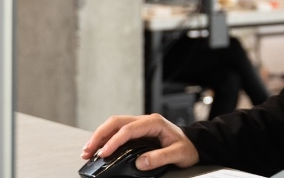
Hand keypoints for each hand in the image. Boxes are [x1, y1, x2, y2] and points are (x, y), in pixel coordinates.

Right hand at [80, 113, 199, 171]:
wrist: (195, 144)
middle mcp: (145, 120)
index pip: (129, 129)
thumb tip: (140, 163)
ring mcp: (140, 124)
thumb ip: (160, 158)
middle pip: (116, 122)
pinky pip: (118, 131)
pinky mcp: (137, 132)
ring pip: (114, 125)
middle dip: (100, 135)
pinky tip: (98, 148)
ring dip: (100, 136)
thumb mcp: (178, 154)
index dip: (115, 141)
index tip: (105, 153)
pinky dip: (106, 139)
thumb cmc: (188, 147)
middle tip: (88, 150)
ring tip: (88, 151)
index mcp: (154, 122)